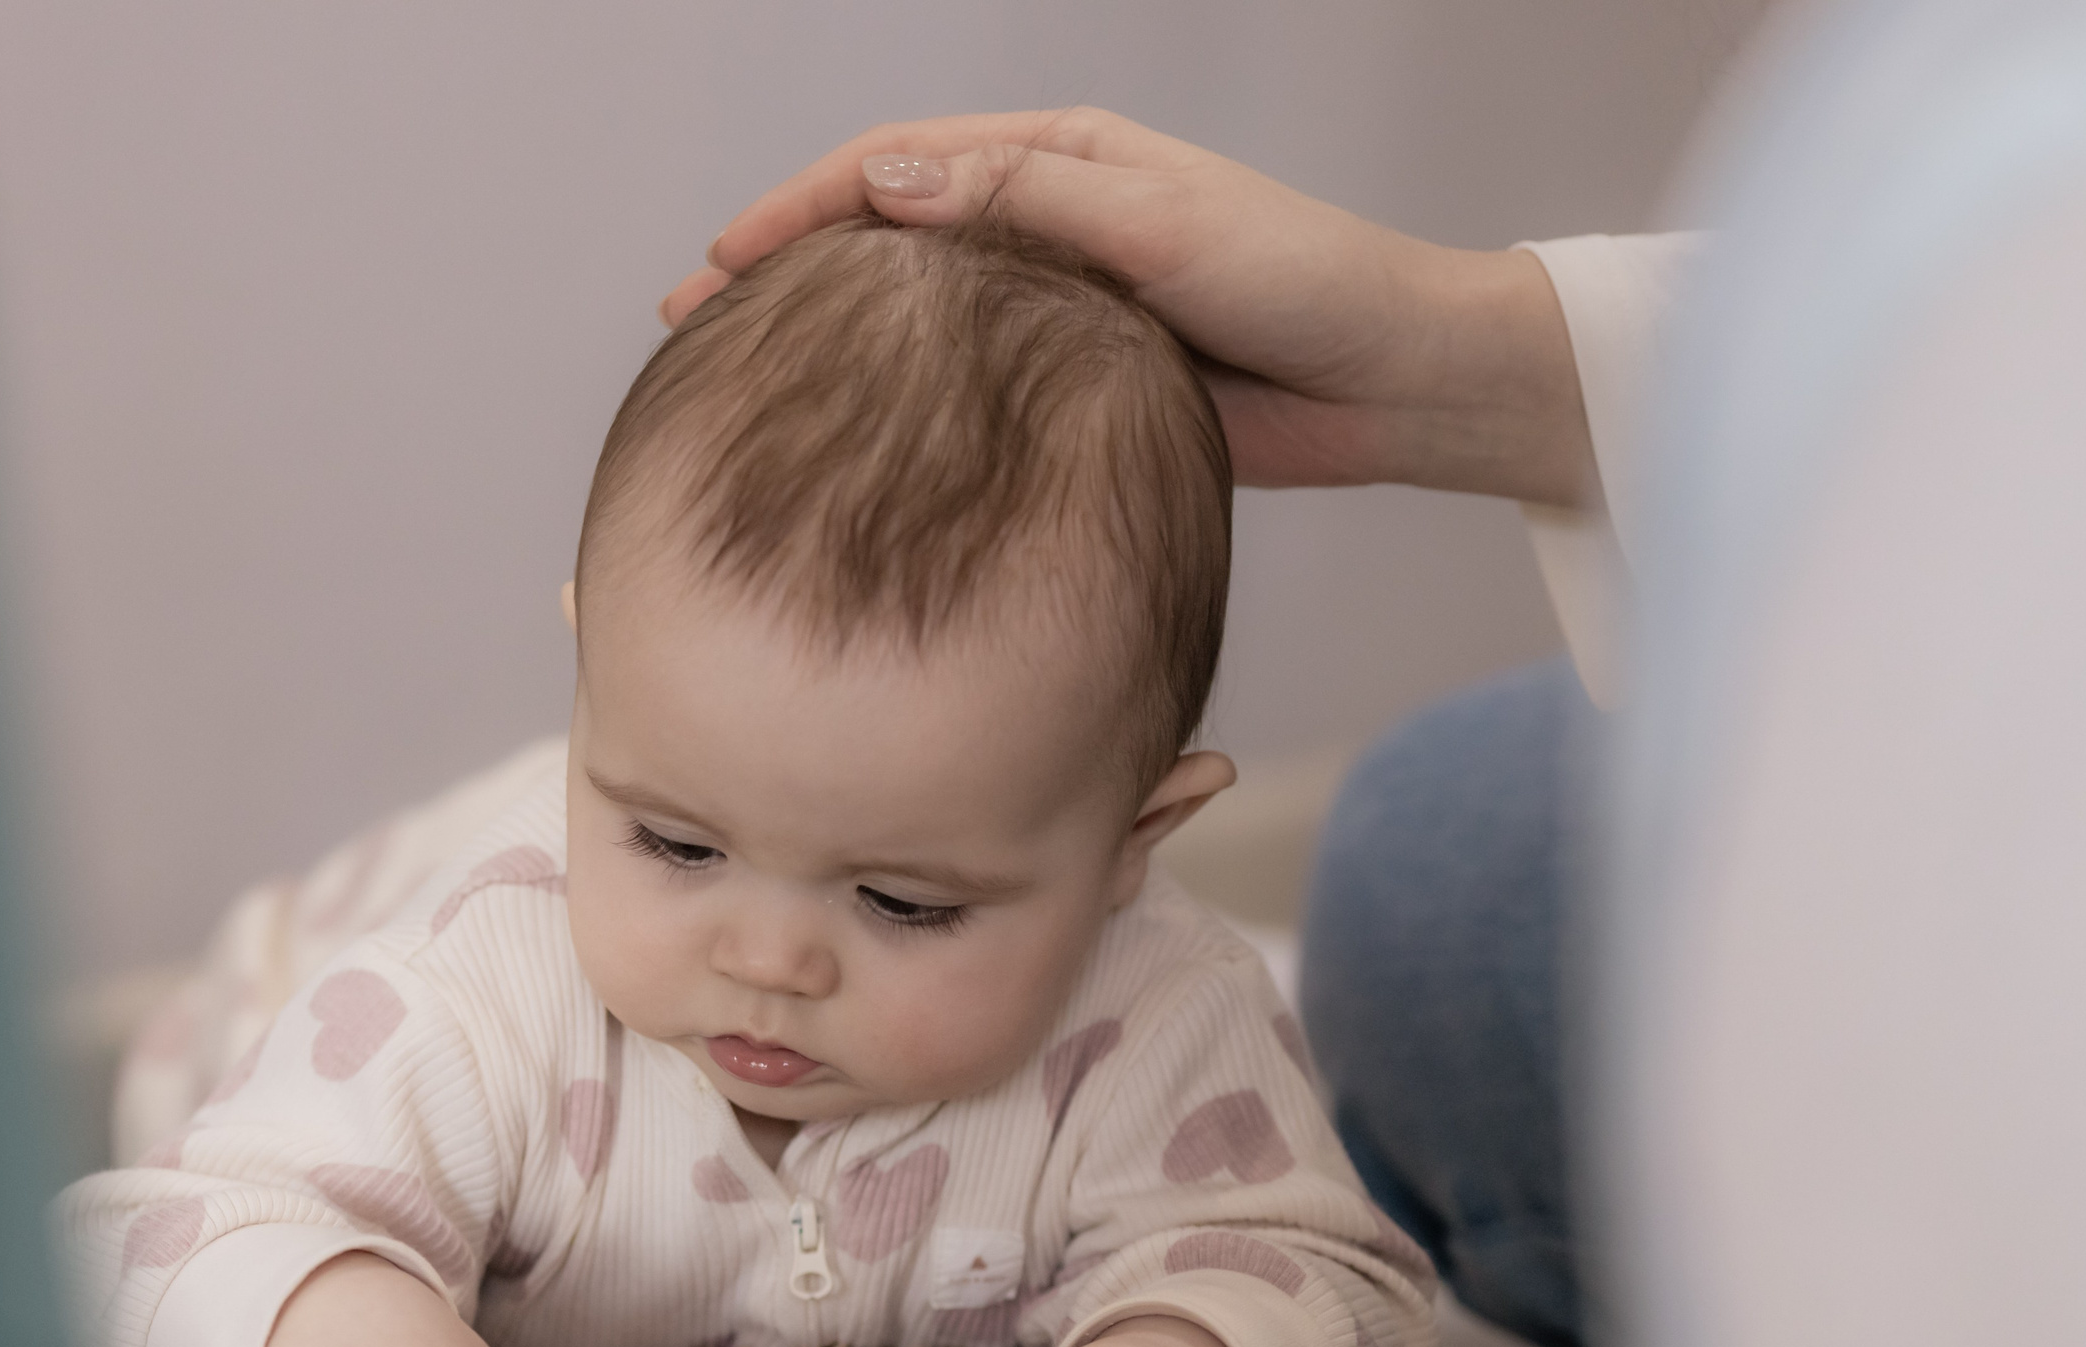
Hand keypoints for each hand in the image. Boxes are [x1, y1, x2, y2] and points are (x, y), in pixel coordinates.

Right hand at [662, 109, 1593, 508]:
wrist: (1396, 379)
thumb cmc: (1303, 281)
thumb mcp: (1161, 227)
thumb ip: (1030, 205)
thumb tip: (890, 189)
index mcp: (1062, 162)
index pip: (897, 169)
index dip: (800, 210)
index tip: (720, 263)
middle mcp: (1049, 227)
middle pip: (887, 239)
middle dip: (785, 272)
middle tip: (690, 325)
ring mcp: (1057, 311)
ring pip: (920, 319)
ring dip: (832, 342)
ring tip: (743, 387)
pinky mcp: (1077, 388)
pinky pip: (972, 390)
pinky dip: (904, 406)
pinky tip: (855, 445)